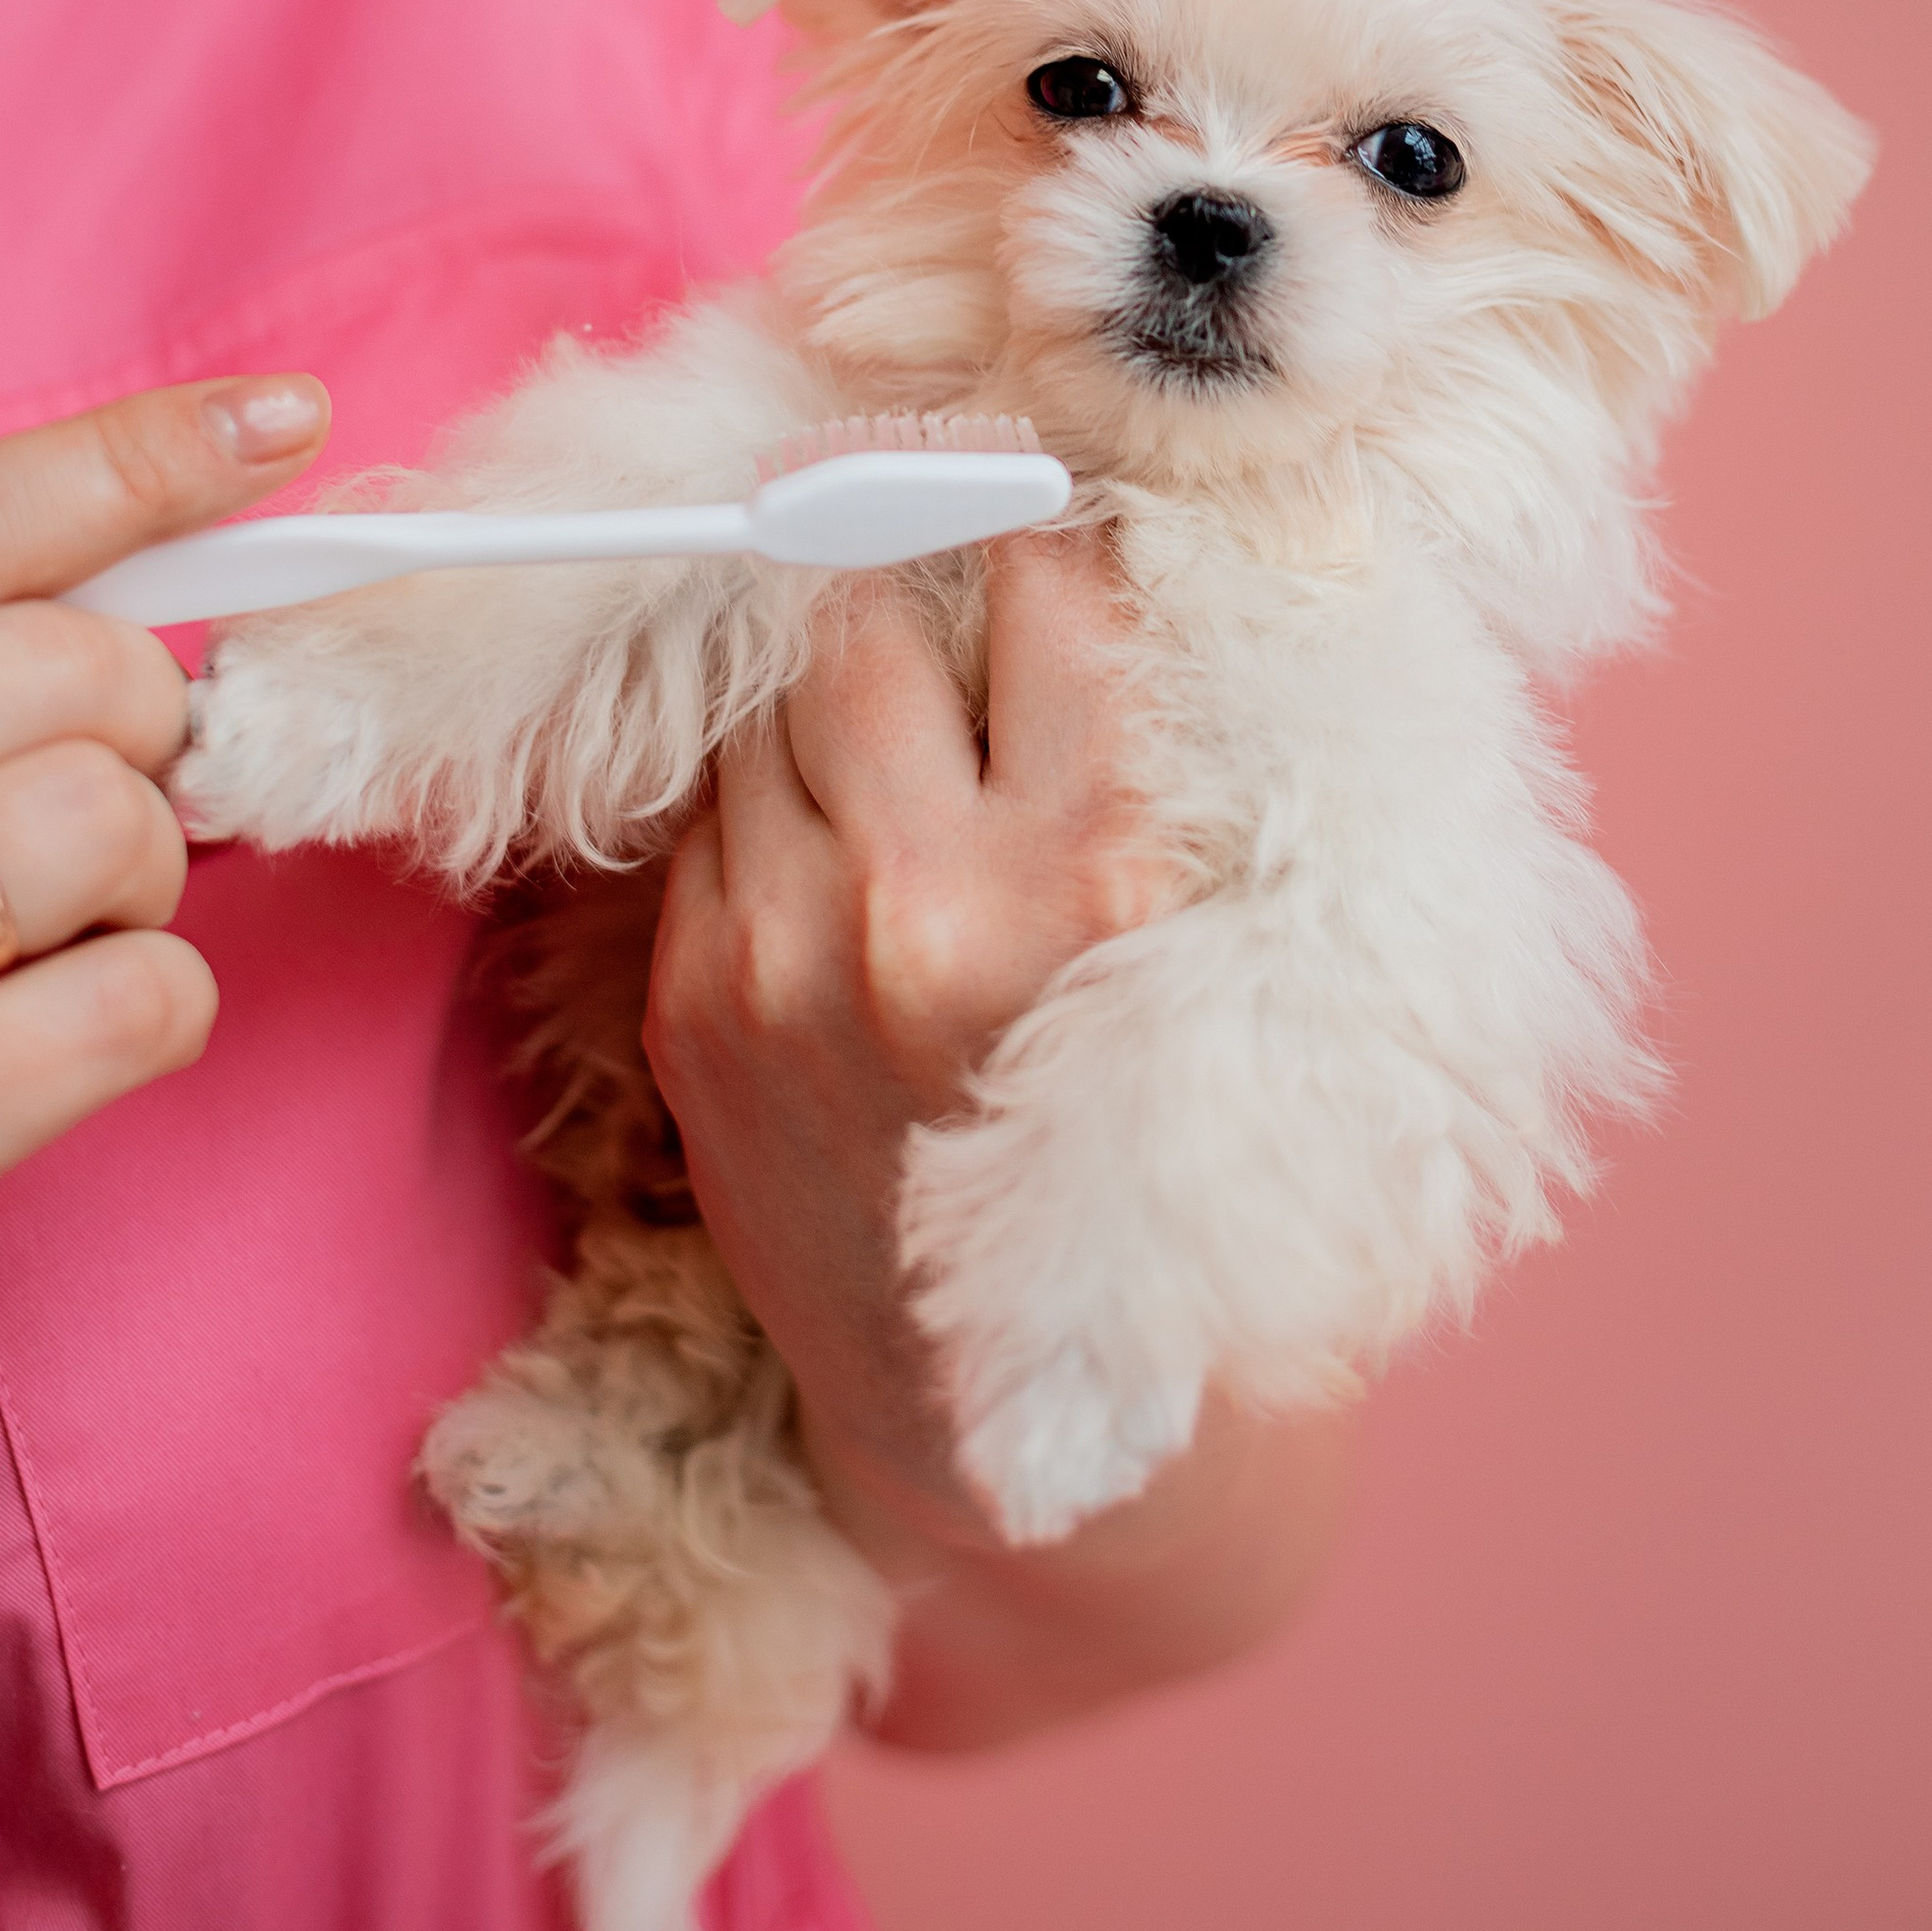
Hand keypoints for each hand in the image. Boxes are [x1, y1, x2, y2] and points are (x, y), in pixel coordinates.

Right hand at [0, 376, 329, 1462]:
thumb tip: (147, 585)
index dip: (123, 463)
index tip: (279, 421)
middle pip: (54, 669)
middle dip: (140, 725)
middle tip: (91, 816)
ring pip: (100, 820)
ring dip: (137, 881)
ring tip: (45, 946)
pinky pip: (128, 998)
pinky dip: (148, 1010)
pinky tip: (64, 1045)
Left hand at [647, 529, 1354, 1746]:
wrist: (1027, 1427)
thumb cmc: (1171, 1164)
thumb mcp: (1238, 961)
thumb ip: (1172, 773)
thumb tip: (1110, 554)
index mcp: (1103, 889)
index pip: (1048, 591)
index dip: (1048, 525)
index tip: (1048, 503)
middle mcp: (929, 908)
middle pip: (864, 611)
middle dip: (907, 570)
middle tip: (945, 561)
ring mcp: (784, 956)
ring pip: (766, 697)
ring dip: (827, 679)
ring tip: (894, 701)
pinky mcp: (694, 1005)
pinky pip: (711, 807)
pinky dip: (773, 789)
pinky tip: (840, 825)